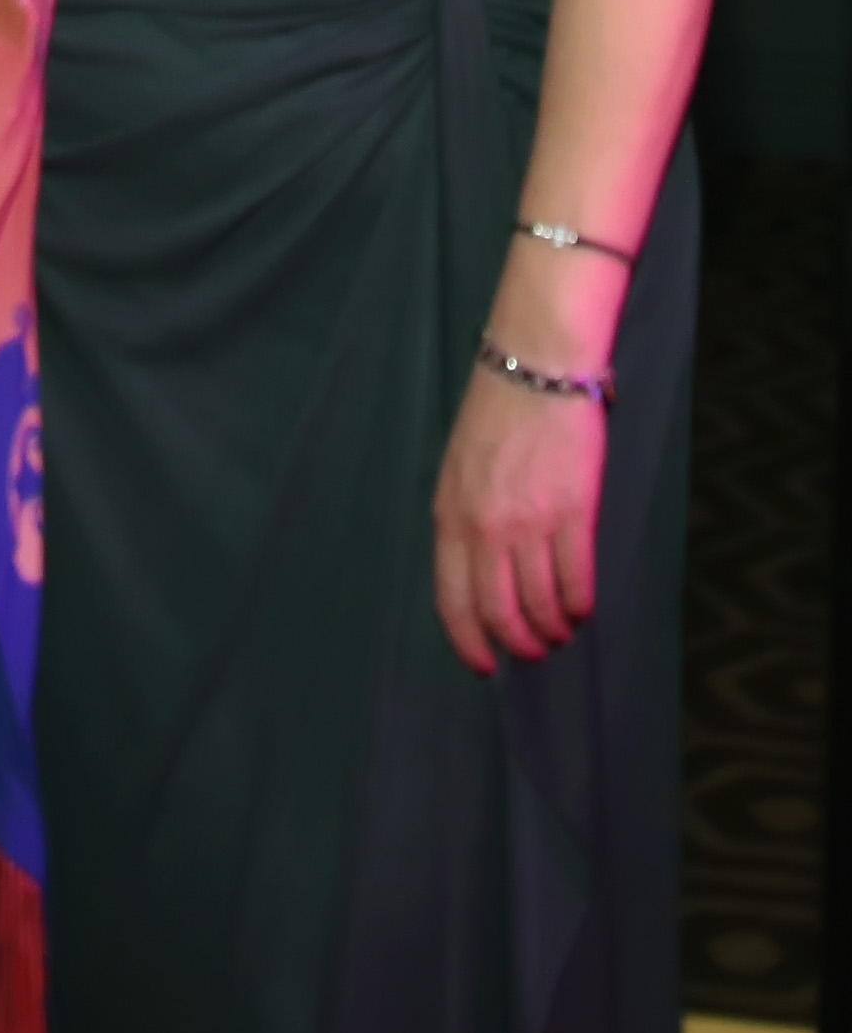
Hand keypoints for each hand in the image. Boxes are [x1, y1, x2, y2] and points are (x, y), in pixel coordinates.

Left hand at [432, 366, 604, 673]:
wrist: (537, 367)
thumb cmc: (497, 414)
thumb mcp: (459, 469)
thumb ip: (464, 519)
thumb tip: (478, 572)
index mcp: (450, 515)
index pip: (452, 599)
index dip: (468, 641)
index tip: (483, 665)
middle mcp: (485, 527)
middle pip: (498, 612)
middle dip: (517, 645)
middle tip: (532, 653)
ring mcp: (530, 522)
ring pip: (539, 604)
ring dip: (552, 629)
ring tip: (560, 632)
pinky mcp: (572, 513)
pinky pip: (576, 580)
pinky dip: (580, 606)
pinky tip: (582, 609)